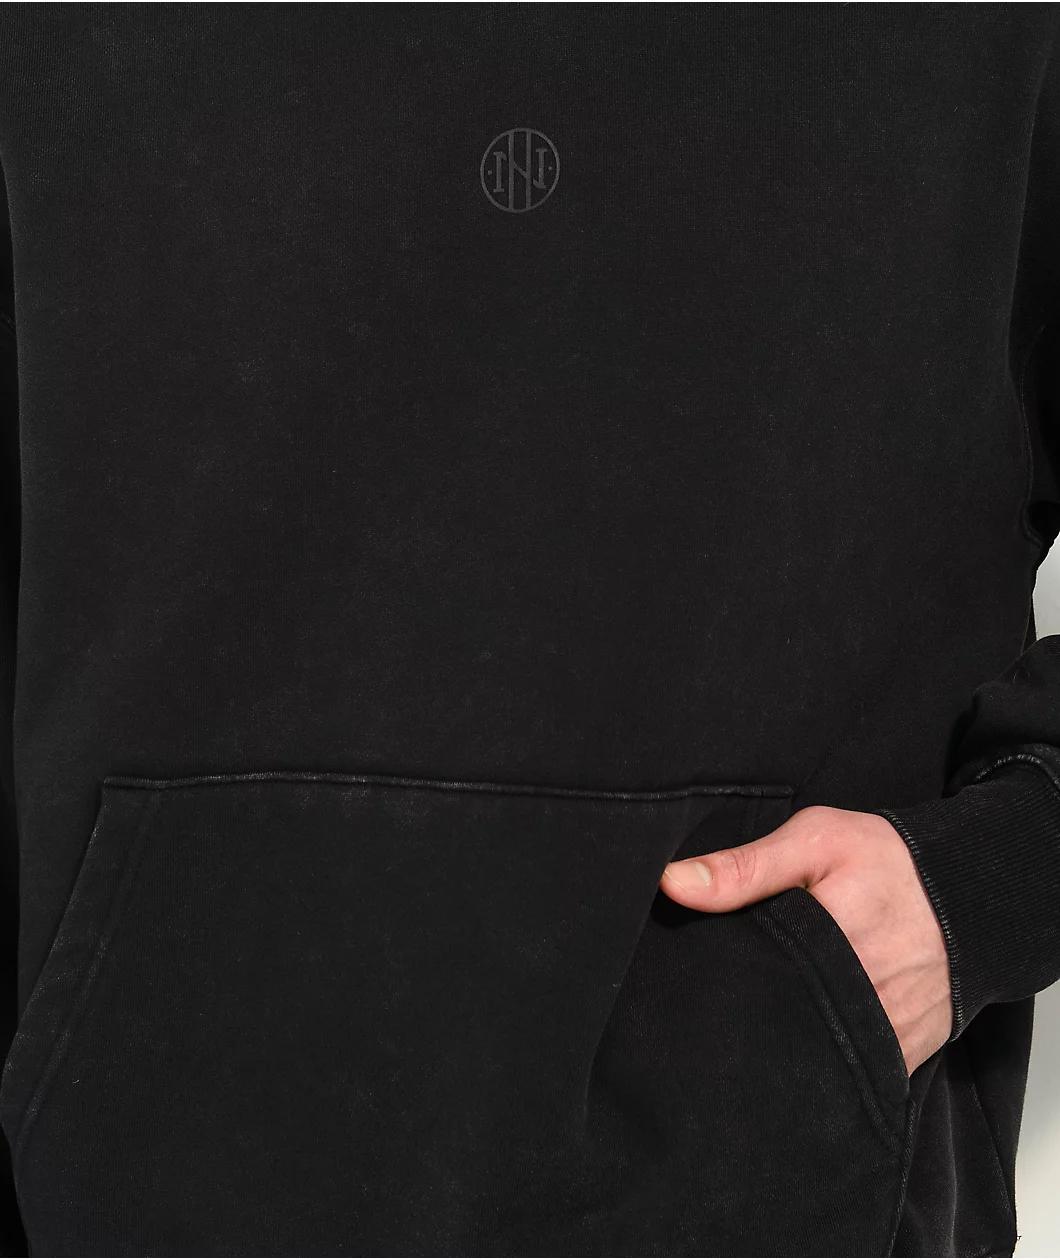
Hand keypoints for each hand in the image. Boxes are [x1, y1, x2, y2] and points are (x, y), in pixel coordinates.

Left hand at [659, 806, 953, 1076]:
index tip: (689, 974)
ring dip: (779, 1034)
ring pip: (806, 1051)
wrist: (973, 894)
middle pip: (772, 1022)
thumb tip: (671, 883)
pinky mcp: (900, 1055)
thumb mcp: (816, 840)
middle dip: (742, 1011)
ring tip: (757, 1011)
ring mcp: (881, 1033)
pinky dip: (819, 1051)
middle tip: (716, 996)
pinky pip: (845, 1068)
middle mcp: (857, 996)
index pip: (747, 977)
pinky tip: (797, 1029)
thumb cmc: (889, 861)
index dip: (716, 978)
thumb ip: (745, 866)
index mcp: (828, 938)